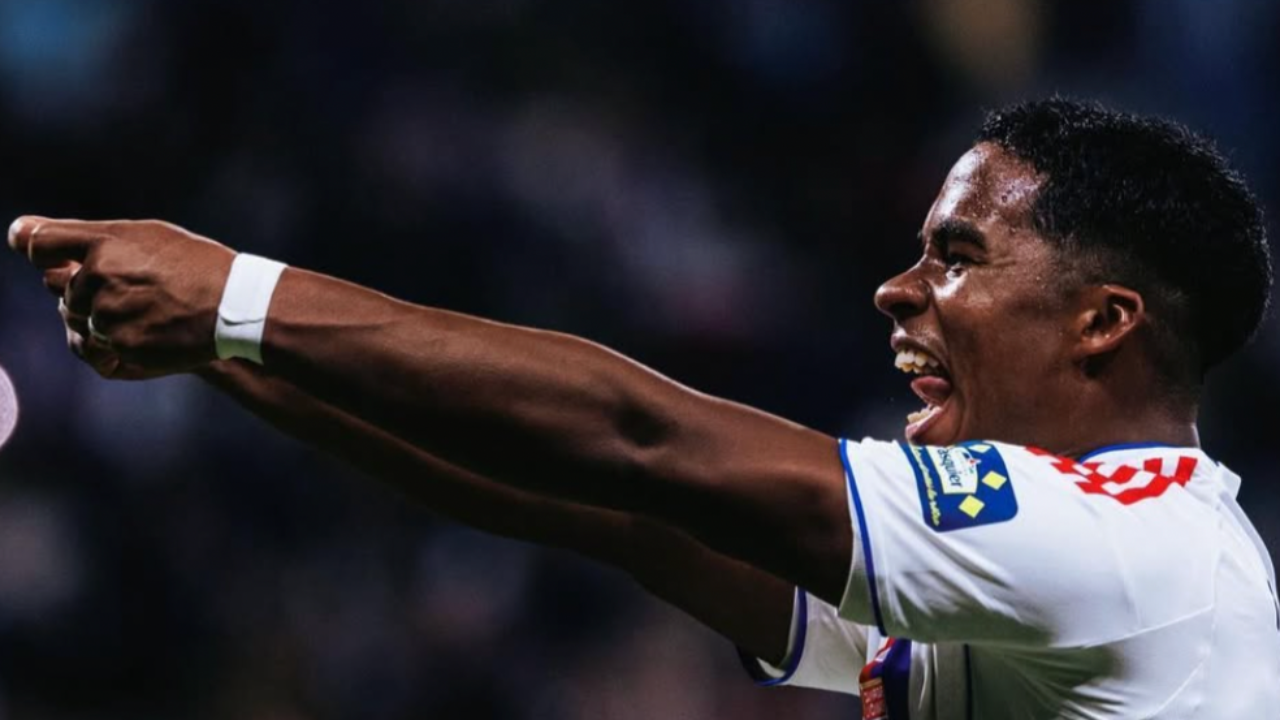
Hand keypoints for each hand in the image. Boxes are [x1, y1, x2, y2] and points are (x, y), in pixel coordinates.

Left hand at [9, 217, 236, 379]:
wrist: (237, 306)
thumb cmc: (195, 266)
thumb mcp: (146, 235)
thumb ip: (84, 236)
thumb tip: (19, 234)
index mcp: (105, 243)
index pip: (39, 243)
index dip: (35, 247)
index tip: (42, 253)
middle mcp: (100, 277)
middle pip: (61, 289)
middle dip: (86, 290)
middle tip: (134, 289)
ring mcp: (109, 315)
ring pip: (78, 321)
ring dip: (101, 319)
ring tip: (146, 311)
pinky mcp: (121, 346)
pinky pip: (94, 348)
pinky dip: (112, 344)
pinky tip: (143, 333)